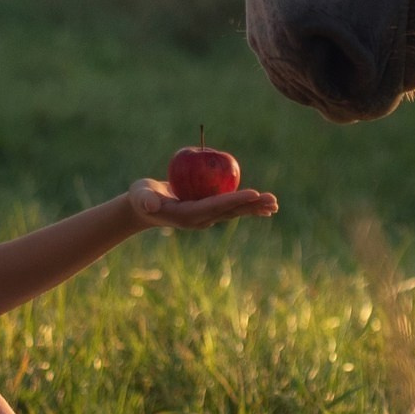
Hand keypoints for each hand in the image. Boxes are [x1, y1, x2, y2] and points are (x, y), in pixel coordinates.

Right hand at [125, 177, 277, 228]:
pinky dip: (247, 204)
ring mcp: (206, 216)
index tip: (253, 194)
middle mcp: (201, 219)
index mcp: (188, 215)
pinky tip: (262, 203)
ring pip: (234, 211)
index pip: (215, 206)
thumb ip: (144, 200)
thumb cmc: (142, 198)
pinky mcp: (209, 210)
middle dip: (252, 206)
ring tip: (274, 204)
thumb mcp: (140, 197)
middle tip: (273, 200)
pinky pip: (231, 207)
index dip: (235, 200)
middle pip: (231, 211)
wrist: (146, 208)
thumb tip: (150, 205)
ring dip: (254, 207)